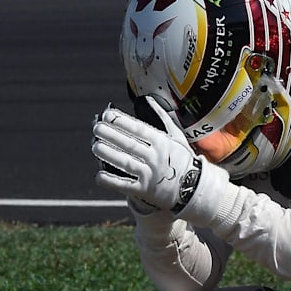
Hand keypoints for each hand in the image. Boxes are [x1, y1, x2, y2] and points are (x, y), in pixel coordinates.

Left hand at [93, 97, 203, 212]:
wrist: (194, 188)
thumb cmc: (183, 159)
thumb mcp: (177, 136)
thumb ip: (162, 117)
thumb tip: (149, 99)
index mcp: (162, 142)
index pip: (139, 129)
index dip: (121, 121)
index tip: (107, 115)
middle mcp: (156, 158)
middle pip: (129, 144)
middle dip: (111, 135)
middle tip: (96, 128)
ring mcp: (150, 175)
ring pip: (126, 163)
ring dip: (109, 154)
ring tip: (96, 146)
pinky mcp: (145, 190)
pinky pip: (125, 185)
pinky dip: (111, 181)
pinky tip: (99, 175)